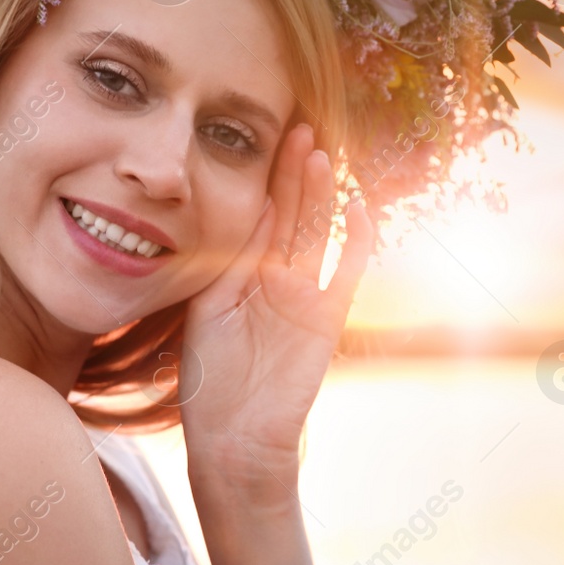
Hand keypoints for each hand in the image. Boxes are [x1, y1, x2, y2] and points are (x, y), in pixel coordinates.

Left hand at [178, 123, 374, 499]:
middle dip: (294, 171)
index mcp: (244, 274)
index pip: (259, 213)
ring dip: (319, 193)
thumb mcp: (205, 309)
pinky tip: (358, 206)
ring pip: (316, 232)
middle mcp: (278, 279)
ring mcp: (305, 296)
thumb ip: (226, 261)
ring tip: (319, 151)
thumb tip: (248, 209)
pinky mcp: (327, 319)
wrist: (234, 439)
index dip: (265, 176)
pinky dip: (356, 241)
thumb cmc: (210, 382)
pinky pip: (346, 272)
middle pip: (291, 212)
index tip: (266, 132)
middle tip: (300, 124)